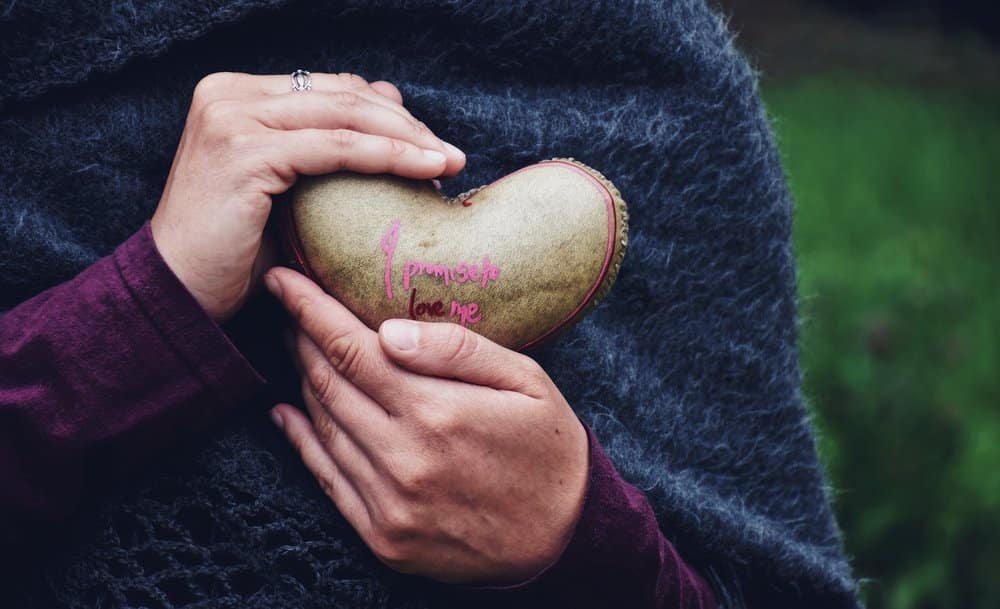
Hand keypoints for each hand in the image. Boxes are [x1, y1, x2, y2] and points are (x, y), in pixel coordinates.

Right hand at [151, 72, 464, 320]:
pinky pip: (335, 149)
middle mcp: (229, 94)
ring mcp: (233, 118)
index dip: (386, 111)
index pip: (330, 88)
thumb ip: (327, 151)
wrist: (176, 293)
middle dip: (406, 123)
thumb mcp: (287, 192)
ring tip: (449, 163)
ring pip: (346, 116)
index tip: (430, 142)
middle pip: (342, 95)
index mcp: (236, 94)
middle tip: (451, 154)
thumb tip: (392, 110)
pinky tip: (422, 172)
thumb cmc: (235, 252)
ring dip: (407, 138)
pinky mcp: (244, 151)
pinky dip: (386, 158)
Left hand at [265, 267, 589, 583]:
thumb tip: (386, 332)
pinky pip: (327, 481)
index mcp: (438, 412)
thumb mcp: (527, 381)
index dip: (309, 310)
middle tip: (289, 310)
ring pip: (324, 428)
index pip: (351, 349)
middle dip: (301, 340)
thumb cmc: (548, 447)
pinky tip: (288, 414)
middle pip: (329, 385)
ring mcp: (389, 504)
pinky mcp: (383, 537)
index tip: (281, 280)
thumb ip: (457, 351)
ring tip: (297, 350)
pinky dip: (302, 443)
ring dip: (303, 383)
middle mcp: (404, 459)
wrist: (566, 536)